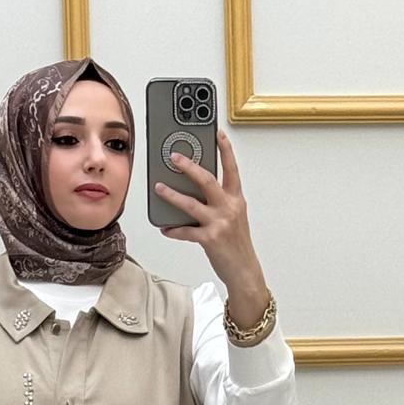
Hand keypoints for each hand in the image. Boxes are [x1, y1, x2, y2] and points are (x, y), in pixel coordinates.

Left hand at [154, 126, 259, 287]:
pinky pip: (186, 231)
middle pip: (207, 180)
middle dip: (189, 166)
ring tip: (159, 188)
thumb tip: (195, 192)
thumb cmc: (237, 244)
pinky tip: (165, 228)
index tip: (218, 133)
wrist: (244, 270)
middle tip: (174, 156)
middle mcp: (229, 208)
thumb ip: (220, 202)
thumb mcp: (234, 217)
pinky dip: (174, 229)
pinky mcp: (209, 239)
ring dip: (172, 195)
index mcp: (236, 200)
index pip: (232, 169)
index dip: (225, 150)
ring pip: (191, 204)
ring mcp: (219, 223)